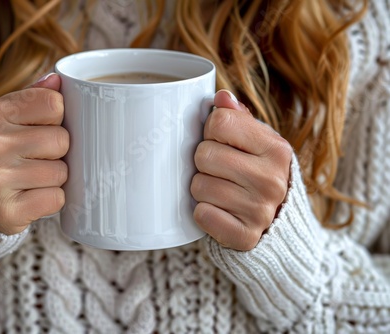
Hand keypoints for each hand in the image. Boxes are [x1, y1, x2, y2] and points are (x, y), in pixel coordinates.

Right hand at [0, 74, 68, 234]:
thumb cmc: (3, 152)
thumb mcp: (10, 119)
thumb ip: (34, 97)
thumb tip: (57, 78)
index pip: (54, 104)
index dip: (57, 119)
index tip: (42, 129)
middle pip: (61, 140)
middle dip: (58, 152)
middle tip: (37, 159)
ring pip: (61, 172)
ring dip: (55, 178)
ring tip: (33, 178)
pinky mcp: (6, 210)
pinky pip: (56, 199)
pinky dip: (51, 200)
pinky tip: (32, 196)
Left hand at [190, 90, 291, 250]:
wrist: (276, 223)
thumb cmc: (257, 173)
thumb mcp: (256, 143)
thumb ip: (238, 119)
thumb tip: (221, 97)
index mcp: (276, 149)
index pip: (220, 121)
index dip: (211, 131)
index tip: (222, 143)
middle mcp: (272, 179)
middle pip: (204, 154)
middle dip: (204, 162)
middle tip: (219, 171)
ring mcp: (260, 211)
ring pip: (198, 185)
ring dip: (201, 189)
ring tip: (220, 191)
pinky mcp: (245, 236)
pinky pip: (202, 215)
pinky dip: (203, 213)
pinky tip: (219, 211)